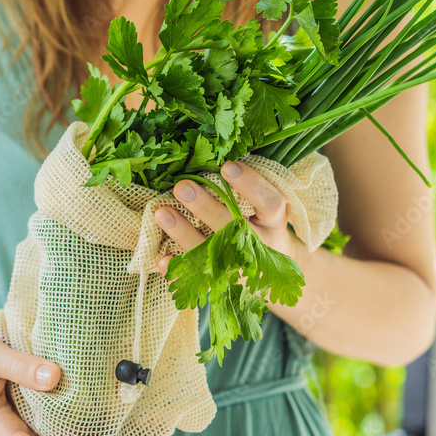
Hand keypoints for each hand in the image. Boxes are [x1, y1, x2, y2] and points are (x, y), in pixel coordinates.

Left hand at [153, 159, 301, 270]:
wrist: (273, 275)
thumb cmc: (262, 225)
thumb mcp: (266, 206)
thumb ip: (247, 187)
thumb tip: (210, 152)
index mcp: (274, 221)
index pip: (270, 202)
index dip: (251, 185)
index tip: (227, 166)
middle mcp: (260, 246)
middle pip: (234, 227)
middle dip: (206, 207)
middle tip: (182, 186)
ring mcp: (240, 268)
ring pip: (212, 253)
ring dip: (184, 233)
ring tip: (161, 212)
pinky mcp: (221, 284)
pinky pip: (197, 279)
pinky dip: (178, 271)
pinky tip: (161, 259)